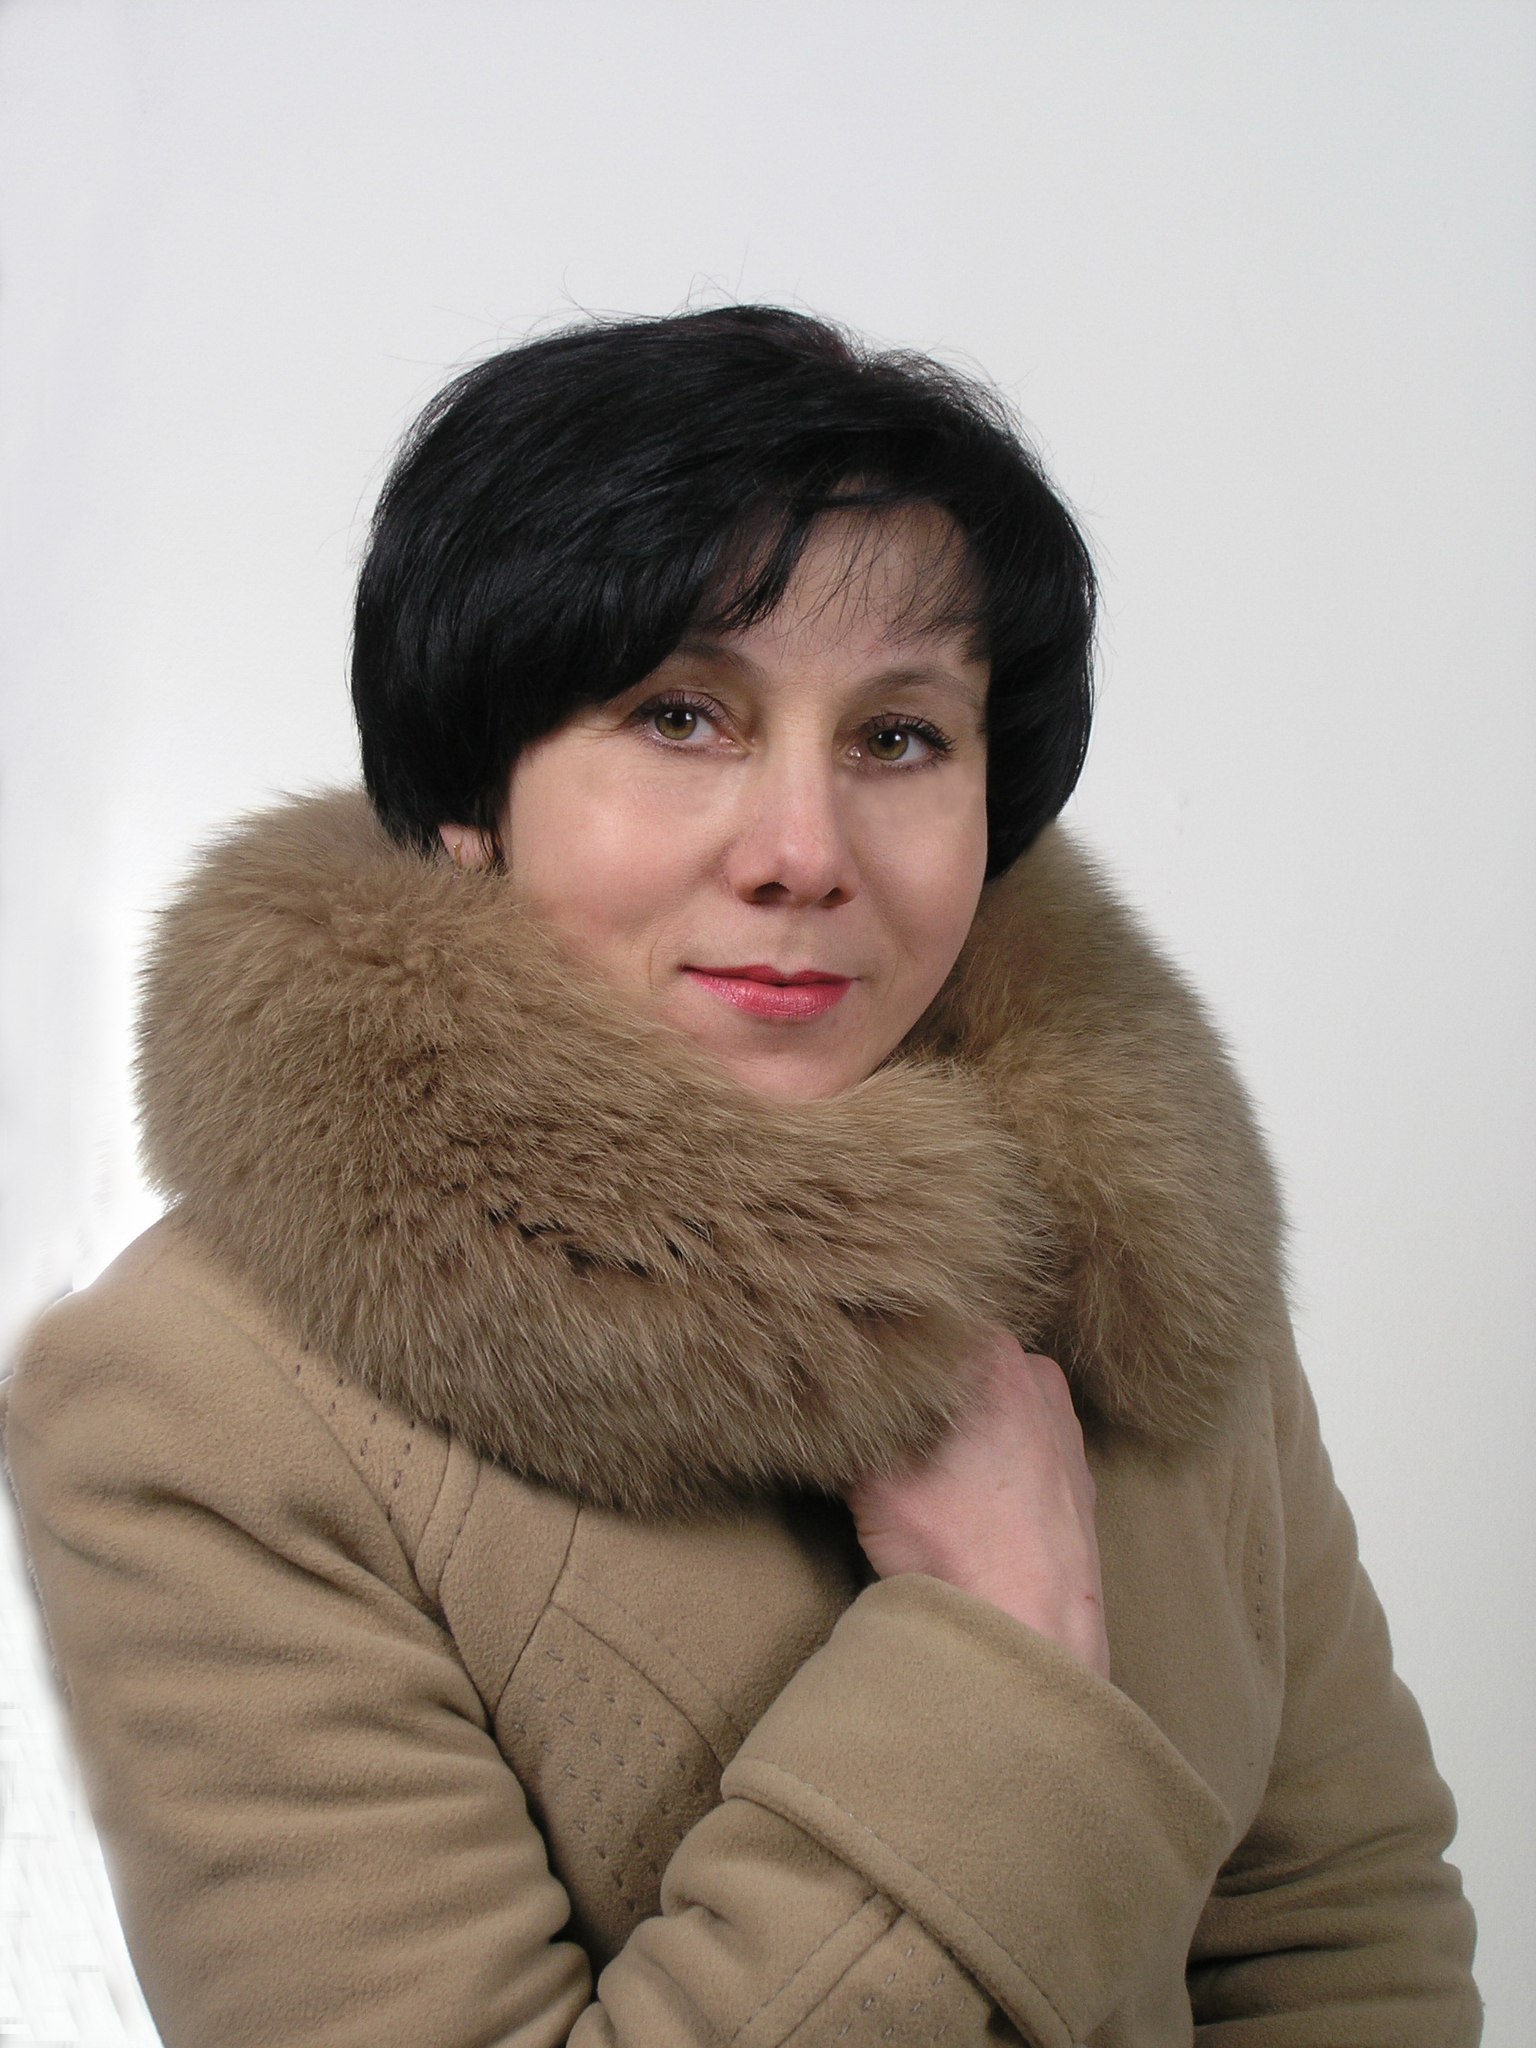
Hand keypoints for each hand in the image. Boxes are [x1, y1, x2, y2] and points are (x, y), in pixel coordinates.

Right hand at [843, 1330, 1110, 1678]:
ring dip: (956, 1423)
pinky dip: (989, 1459)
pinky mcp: (1075, 1476)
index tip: (854, 1372)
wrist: (1026, 1626)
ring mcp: (1064, 1426)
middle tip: (880, 1419)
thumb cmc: (951, 1541)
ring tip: (922, 1466)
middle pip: (957, 1360)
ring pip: (990, 1403)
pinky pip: (1018, 1445)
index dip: (882, 1345)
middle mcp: (1038, 1375)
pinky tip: (963, 1495)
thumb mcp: (869, 1467)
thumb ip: (852, 1411)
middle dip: (920, 1385)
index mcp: (993, 1351)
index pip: (922, 1322)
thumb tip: (825, 1388)